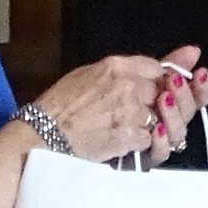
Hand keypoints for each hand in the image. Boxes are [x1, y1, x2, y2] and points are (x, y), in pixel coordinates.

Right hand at [29, 48, 206, 161]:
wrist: (42, 135)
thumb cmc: (59, 106)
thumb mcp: (88, 74)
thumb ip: (124, 68)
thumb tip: (158, 63)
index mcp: (117, 65)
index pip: (158, 67)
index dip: (160, 81)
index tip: (157, 90)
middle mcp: (128, 84)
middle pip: (165, 92)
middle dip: (160, 104)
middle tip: (144, 114)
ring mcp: (131, 111)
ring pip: (161, 117)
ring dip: (151, 125)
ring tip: (129, 129)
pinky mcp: (129, 136)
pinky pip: (150, 140)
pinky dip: (140, 144)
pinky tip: (124, 142)